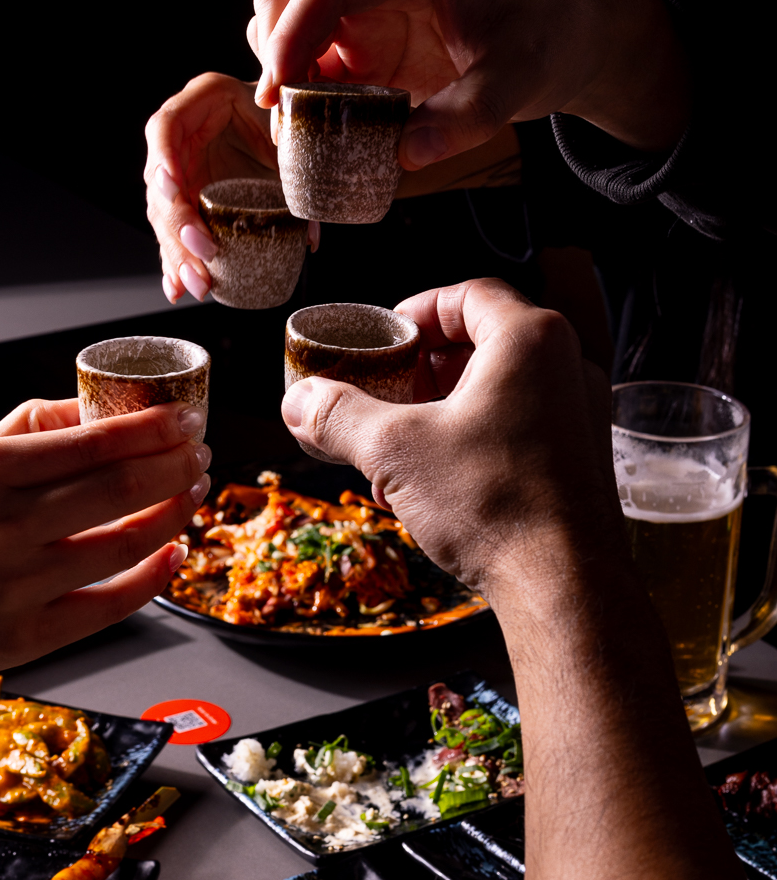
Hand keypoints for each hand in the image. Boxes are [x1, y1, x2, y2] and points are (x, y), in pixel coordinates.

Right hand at [0, 398, 210, 681]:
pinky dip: (154, 575)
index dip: (151, 427)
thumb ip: (22, 432)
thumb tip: (91, 409)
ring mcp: (16, 586)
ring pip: (125, 544)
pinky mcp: (27, 637)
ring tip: (193, 493)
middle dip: (175, 465)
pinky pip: (112, 604)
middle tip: (199, 453)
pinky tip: (173, 551)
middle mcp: (0, 527)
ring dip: (175, 514)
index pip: (89, 441)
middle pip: (119, 488)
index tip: (183, 417)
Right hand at [144, 72, 317, 301]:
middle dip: (178, 224)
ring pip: (164, 215)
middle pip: (159, 183)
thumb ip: (300, 161)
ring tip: (197, 283)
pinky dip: (176, 261)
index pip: (165, 127)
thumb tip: (306, 235)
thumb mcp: (293, 124)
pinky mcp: (189, 199)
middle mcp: (181, 137)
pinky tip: (176, 288)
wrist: (289, 120)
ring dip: (178, 252)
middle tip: (203, 254)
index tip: (174, 189)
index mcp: (201, 100)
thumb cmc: (289, 113)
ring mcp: (181, 171)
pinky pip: (174, 233)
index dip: (163, 159)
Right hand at [248, 0, 688, 166]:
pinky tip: (321, 124)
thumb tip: (404, 155)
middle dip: (277, 55)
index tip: (276, 91)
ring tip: (305, 126)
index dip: (292, 34)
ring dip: (285, 72)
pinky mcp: (361, 25)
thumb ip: (467, 118)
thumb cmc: (546, 40)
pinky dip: (303, 87)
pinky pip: (308, 51)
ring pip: (286, 17)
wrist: (563, 36)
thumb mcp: (521, 80)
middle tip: (288, 121)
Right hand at [279, 278, 624, 605]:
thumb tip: (298, 402)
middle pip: (483, 342)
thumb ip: (340, 415)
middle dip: (423, 369)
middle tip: (385, 391)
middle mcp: (567, 367)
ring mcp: (581, 415)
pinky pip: (519, 426)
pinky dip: (472, 438)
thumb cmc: (492, 502)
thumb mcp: (395, 450)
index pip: (470, 294)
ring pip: (498, 390)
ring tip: (397, 450)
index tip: (386, 339)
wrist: (563, 585)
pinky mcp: (581, 458)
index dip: (419, 310)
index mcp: (530, 340)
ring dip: (441, 410)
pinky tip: (430, 485)